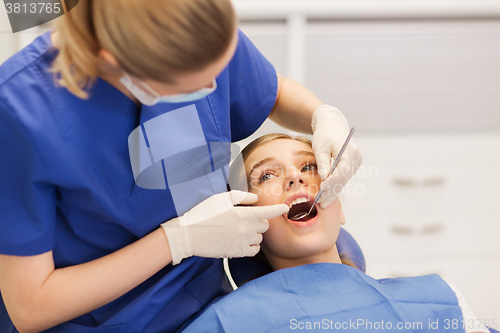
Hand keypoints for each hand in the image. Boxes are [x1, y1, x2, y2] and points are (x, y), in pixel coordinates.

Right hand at [161, 191, 288, 264]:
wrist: (188, 235)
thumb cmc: (203, 214)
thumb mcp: (221, 199)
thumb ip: (241, 197)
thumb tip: (255, 199)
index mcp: (243, 213)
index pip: (268, 212)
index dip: (279, 210)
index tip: (286, 209)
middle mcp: (245, 228)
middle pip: (264, 226)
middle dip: (258, 222)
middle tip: (244, 219)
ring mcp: (242, 242)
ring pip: (259, 238)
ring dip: (254, 234)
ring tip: (239, 230)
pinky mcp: (237, 253)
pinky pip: (253, 250)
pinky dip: (251, 246)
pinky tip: (240, 241)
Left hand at [311, 105, 361, 207]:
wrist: (333, 124)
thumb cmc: (324, 134)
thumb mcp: (320, 148)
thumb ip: (323, 163)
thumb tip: (324, 179)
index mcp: (349, 152)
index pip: (342, 171)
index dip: (332, 182)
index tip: (322, 188)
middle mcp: (355, 158)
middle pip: (344, 178)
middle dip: (332, 191)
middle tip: (321, 203)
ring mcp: (356, 162)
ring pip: (344, 180)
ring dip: (334, 191)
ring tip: (323, 203)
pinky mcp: (353, 164)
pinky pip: (344, 177)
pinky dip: (336, 185)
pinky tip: (328, 195)